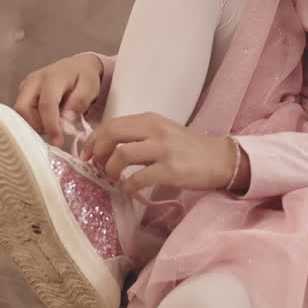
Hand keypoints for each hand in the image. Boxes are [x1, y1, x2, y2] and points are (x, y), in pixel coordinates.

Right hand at [14, 54, 102, 144]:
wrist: (76, 67)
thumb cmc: (84, 77)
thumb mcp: (90, 86)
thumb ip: (80, 101)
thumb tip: (66, 118)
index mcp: (53, 77)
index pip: (46, 104)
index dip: (51, 125)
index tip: (58, 141)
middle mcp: (34, 80)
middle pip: (23, 108)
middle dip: (36, 125)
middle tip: (54, 131)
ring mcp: (26, 85)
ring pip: (20, 112)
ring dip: (35, 124)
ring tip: (54, 124)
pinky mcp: (22, 92)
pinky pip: (22, 112)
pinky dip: (33, 120)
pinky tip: (47, 120)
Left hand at [81, 112, 238, 192]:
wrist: (220, 159)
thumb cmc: (188, 148)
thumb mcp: (162, 132)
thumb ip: (138, 136)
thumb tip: (106, 148)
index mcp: (149, 119)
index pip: (112, 123)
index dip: (94, 139)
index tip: (86, 153)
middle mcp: (154, 129)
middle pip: (112, 134)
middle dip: (96, 151)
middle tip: (92, 165)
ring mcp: (163, 149)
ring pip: (122, 155)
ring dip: (110, 169)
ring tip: (111, 178)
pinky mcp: (170, 169)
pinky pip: (138, 178)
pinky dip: (127, 185)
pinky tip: (128, 189)